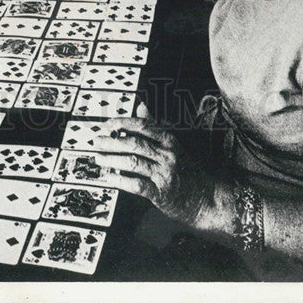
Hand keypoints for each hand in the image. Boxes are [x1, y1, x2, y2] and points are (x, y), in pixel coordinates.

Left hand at [94, 102, 213, 227]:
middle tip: (97, 141)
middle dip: (112, 142)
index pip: (143, 126)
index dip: (123, 123)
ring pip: (134, 162)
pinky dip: (121, 180)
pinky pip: (137, 185)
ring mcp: (165, 173)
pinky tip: (110, 177)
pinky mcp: (162, 193)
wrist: (204, 197)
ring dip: (113, 160)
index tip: (108, 124)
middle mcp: (167, 155)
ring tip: (99, 159)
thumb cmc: (185, 169)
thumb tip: (140, 105)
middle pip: (135, 143)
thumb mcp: (172, 145)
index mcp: (169, 140)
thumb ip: (154, 126)